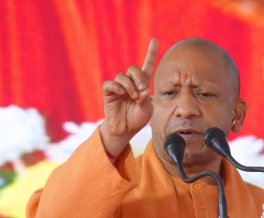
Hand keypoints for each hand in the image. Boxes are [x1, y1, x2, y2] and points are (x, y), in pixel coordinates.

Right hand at [99, 39, 158, 155]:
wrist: (125, 130)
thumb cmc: (137, 119)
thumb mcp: (147, 110)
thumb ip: (146, 100)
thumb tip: (143, 90)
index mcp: (142, 84)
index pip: (147, 66)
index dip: (151, 53)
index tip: (154, 40)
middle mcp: (130, 82)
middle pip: (133, 69)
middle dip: (139, 78)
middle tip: (142, 90)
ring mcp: (119, 87)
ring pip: (122, 76)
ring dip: (129, 86)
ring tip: (133, 97)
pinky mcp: (108, 93)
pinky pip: (110, 84)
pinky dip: (116, 88)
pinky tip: (120, 94)